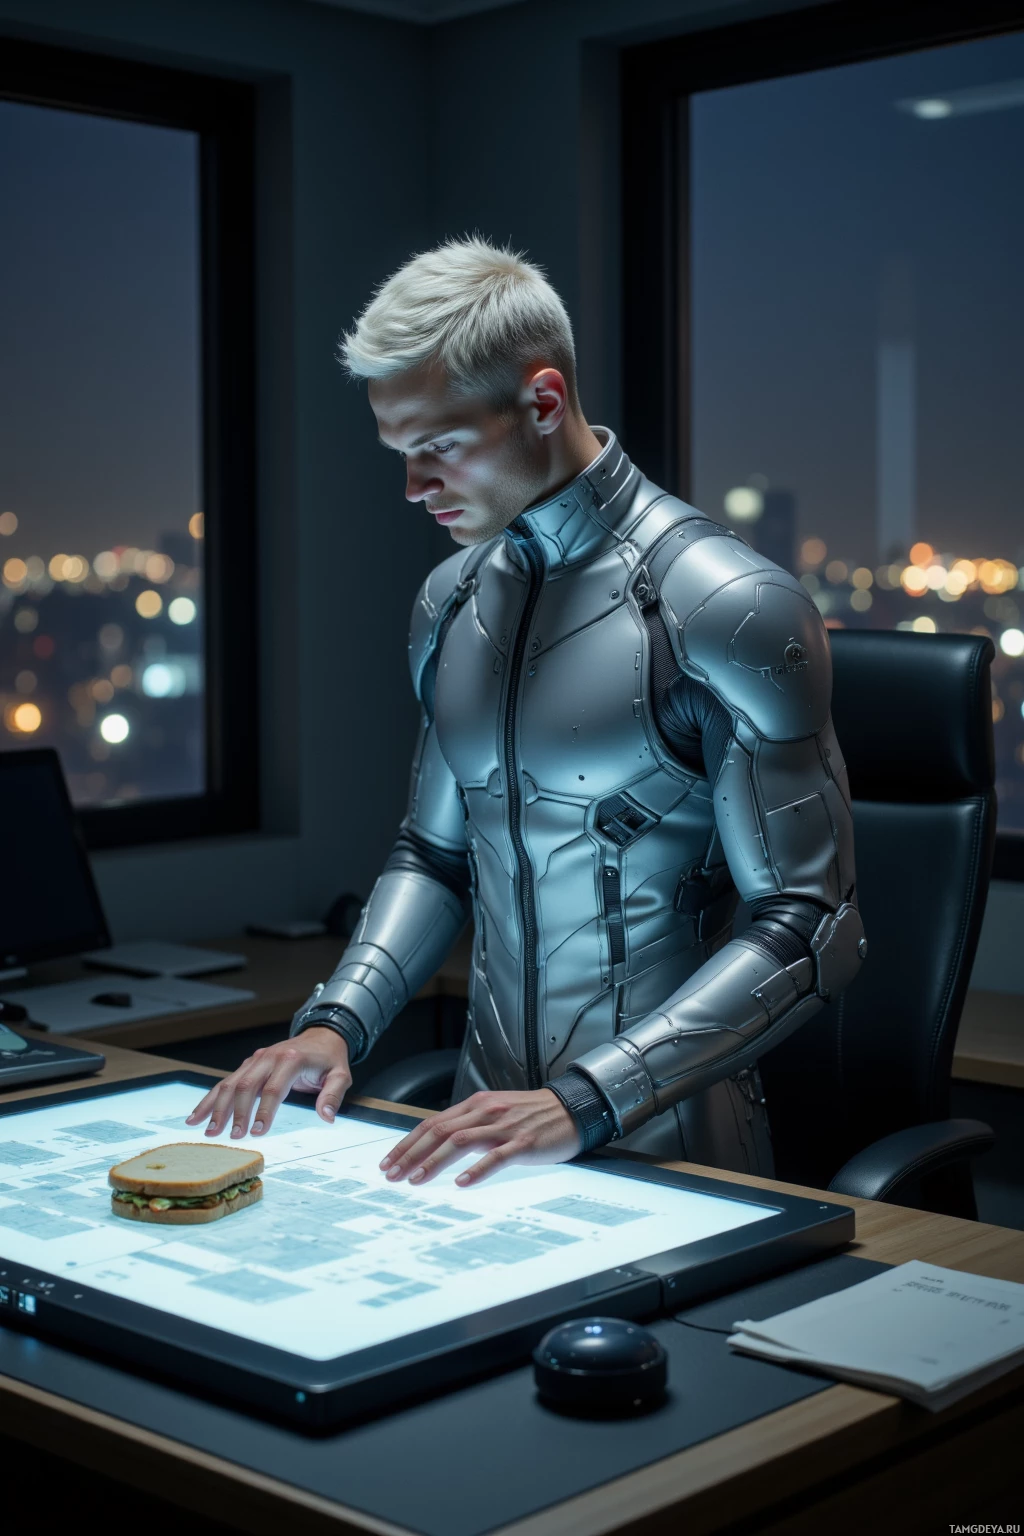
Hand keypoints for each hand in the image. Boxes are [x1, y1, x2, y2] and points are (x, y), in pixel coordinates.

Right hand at [185, 1028, 351, 1138]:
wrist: (321, 1035)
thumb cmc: (329, 1059)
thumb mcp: (340, 1075)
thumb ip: (333, 1095)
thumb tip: (326, 1117)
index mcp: (291, 1060)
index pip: (273, 1088)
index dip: (264, 1111)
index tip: (258, 1133)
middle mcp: (269, 1057)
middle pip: (246, 1086)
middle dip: (236, 1113)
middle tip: (231, 1137)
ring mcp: (256, 1060)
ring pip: (230, 1083)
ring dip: (217, 1108)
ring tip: (208, 1131)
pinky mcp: (248, 1065)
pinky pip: (226, 1082)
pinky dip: (210, 1099)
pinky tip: (197, 1116)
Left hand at [379, 1088, 579, 1187]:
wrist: (571, 1109)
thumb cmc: (532, 1115)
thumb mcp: (495, 1112)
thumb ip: (469, 1124)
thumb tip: (437, 1142)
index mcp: (475, 1105)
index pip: (432, 1123)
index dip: (408, 1143)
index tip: (389, 1161)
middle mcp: (485, 1112)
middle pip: (439, 1131)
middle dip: (411, 1154)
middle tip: (391, 1175)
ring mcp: (504, 1127)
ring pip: (460, 1142)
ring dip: (434, 1162)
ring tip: (416, 1180)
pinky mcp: (523, 1142)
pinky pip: (495, 1157)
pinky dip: (476, 1170)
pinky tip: (462, 1183)